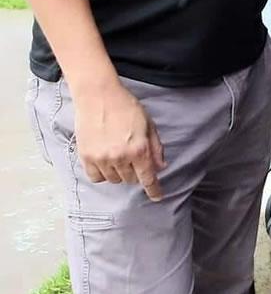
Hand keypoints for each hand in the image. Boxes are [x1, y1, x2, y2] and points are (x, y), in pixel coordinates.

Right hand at [73, 81, 166, 200]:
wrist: (98, 96)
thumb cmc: (126, 106)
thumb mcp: (148, 124)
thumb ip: (155, 147)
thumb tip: (161, 166)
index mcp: (139, 149)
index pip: (148, 178)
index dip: (154, 189)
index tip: (157, 197)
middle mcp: (120, 157)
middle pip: (131, 179)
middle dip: (136, 172)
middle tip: (134, 157)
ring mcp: (101, 158)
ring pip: (114, 179)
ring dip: (120, 172)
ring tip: (118, 154)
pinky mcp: (86, 157)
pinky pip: (96, 177)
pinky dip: (103, 174)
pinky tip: (105, 162)